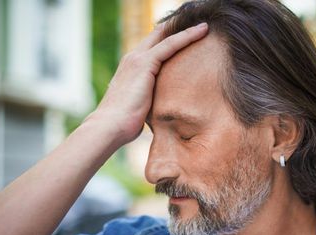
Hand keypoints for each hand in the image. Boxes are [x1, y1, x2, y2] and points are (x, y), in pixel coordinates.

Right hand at [90, 22, 208, 145]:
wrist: (110, 126)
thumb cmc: (124, 124)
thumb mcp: (140, 108)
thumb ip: (150, 102)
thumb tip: (163, 112)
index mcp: (131, 69)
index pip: (152, 48)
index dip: (167, 41)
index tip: (186, 38)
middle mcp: (133, 59)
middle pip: (158, 36)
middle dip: (176, 29)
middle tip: (198, 27)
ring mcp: (137, 59)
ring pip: (166, 37)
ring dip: (187, 30)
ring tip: (205, 27)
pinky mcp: (145, 63)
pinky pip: (170, 44)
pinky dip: (187, 36)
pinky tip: (201, 31)